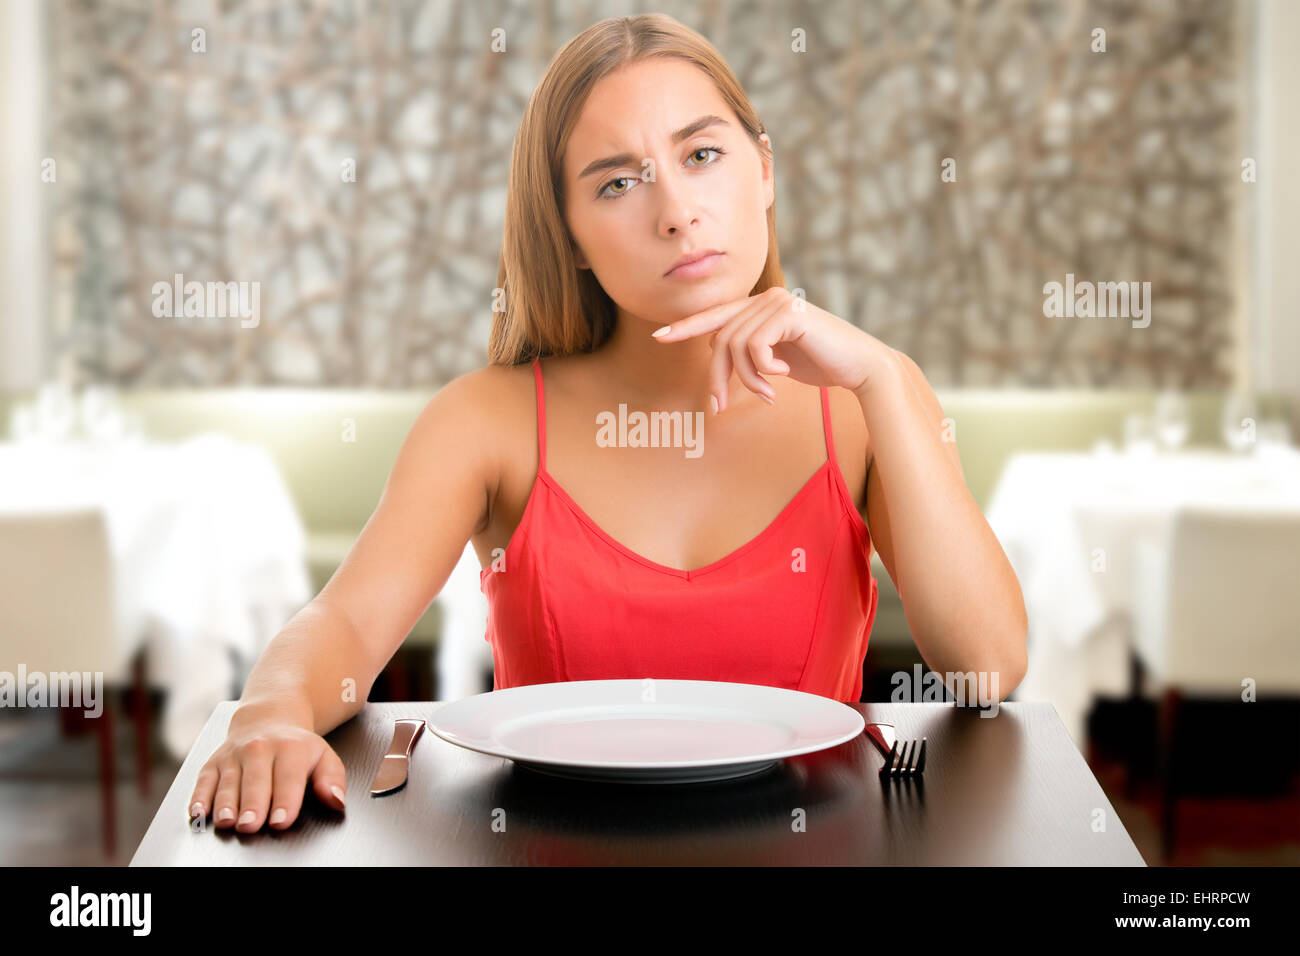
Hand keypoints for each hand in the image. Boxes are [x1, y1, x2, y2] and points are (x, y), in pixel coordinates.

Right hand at [187, 705, 346, 832]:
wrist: (268, 718)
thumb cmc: (296, 746)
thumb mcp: (323, 756)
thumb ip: (332, 779)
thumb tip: (336, 799)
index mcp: (290, 749)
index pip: (288, 778)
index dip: (284, 801)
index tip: (281, 820)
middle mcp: (259, 750)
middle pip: (255, 782)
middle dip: (252, 805)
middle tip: (251, 825)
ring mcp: (233, 756)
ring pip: (227, 782)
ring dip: (225, 803)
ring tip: (227, 821)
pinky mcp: (212, 763)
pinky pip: (202, 781)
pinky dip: (198, 797)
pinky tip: (198, 812)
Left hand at [650, 286, 890, 410]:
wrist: (860, 367)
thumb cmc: (821, 364)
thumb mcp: (777, 358)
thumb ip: (751, 351)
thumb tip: (719, 354)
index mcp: (761, 306)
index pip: (716, 316)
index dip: (687, 326)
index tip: (660, 336)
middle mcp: (766, 298)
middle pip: (721, 339)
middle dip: (717, 377)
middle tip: (719, 406)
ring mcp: (778, 303)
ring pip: (735, 346)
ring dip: (747, 379)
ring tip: (767, 393)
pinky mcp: (789, 315)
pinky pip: (755, 347)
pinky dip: (763, 369)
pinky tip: (784, 374)